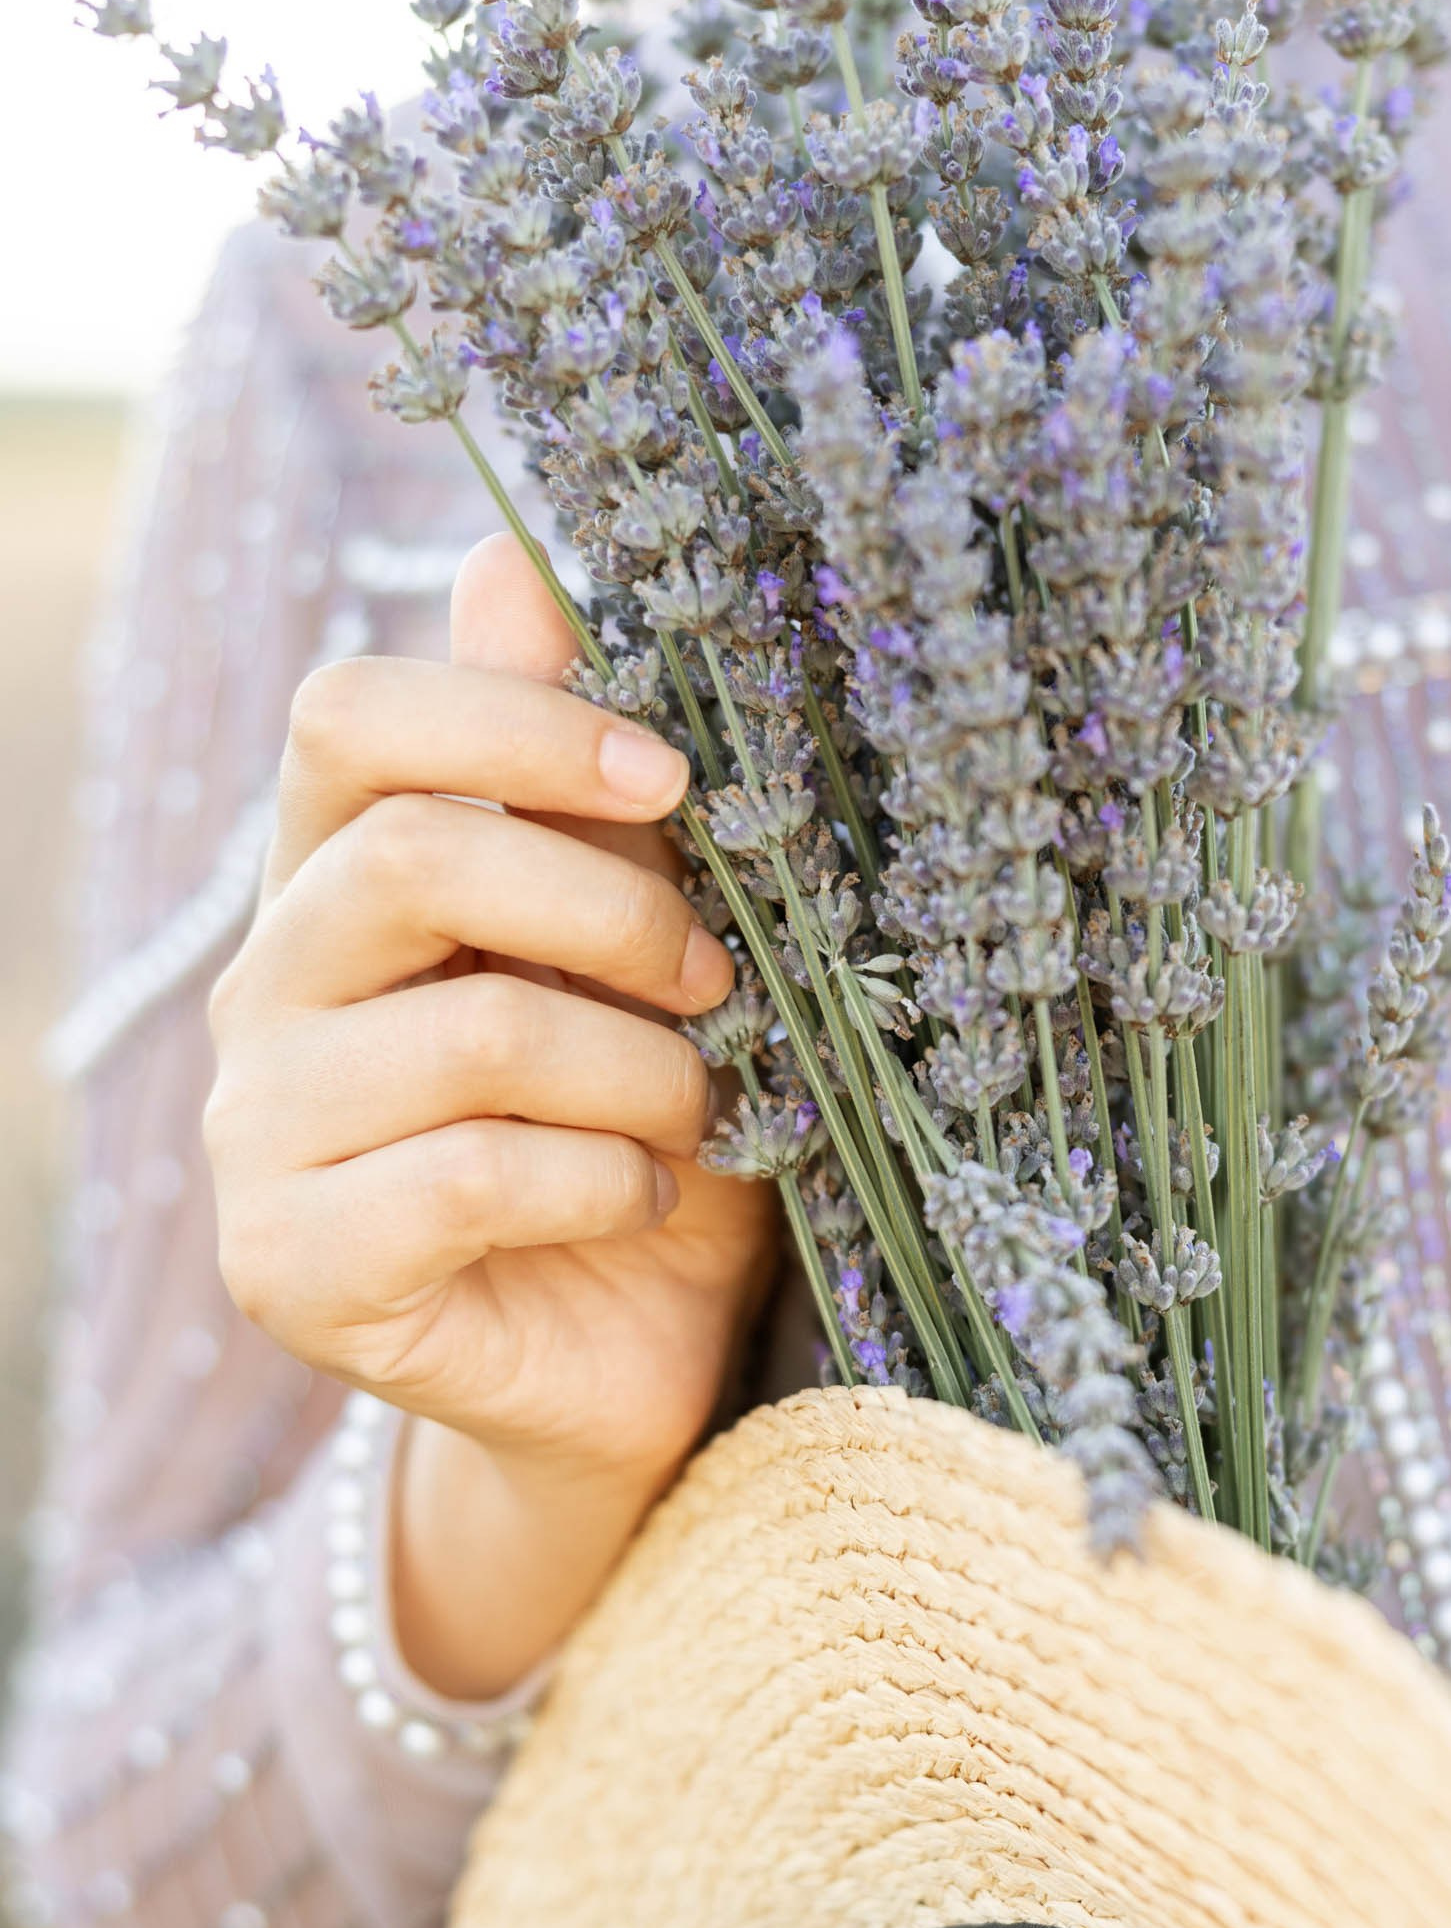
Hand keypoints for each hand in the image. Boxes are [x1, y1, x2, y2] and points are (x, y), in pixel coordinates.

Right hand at [205, 533, 776, 1699]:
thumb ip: (580, 784)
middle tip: (716, 977)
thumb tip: (510, 560)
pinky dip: (601, 1180)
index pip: (347, 716)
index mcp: (339, 881)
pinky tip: (636, 1202)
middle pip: (408, 856)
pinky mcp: (289, 1268)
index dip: (513, 717)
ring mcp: (257, 1137)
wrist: (633, 1367)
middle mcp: (266, 992)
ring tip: (697, 1115)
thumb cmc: (647, 1129)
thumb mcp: (645, 950)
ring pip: (470, 1032)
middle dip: (610, 906)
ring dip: (641, 1071)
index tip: (673, 775)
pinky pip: (468, 1175)